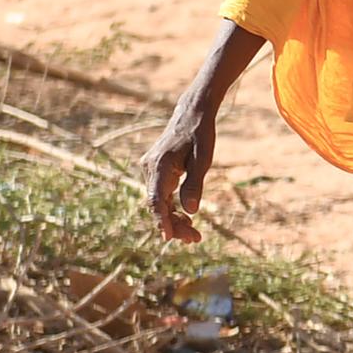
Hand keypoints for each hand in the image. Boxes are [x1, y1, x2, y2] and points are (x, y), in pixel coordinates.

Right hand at [145, 85, 223, 242]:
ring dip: (173, 219)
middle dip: (173, 224)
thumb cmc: (200, 134)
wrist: (191, 113)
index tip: (168, 237)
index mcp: (160, 165)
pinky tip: (186, 220)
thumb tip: (191, 211)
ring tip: (193, 235)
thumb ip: (195, 184)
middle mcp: (149, 168)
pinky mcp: (155, 171)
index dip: (161, 220)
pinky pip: (160, 195)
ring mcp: (150, 169)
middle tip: (195, 239)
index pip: (157, 199)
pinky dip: (171, 208)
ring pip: (158, 202)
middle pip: (157, 204)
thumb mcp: (203, 159)